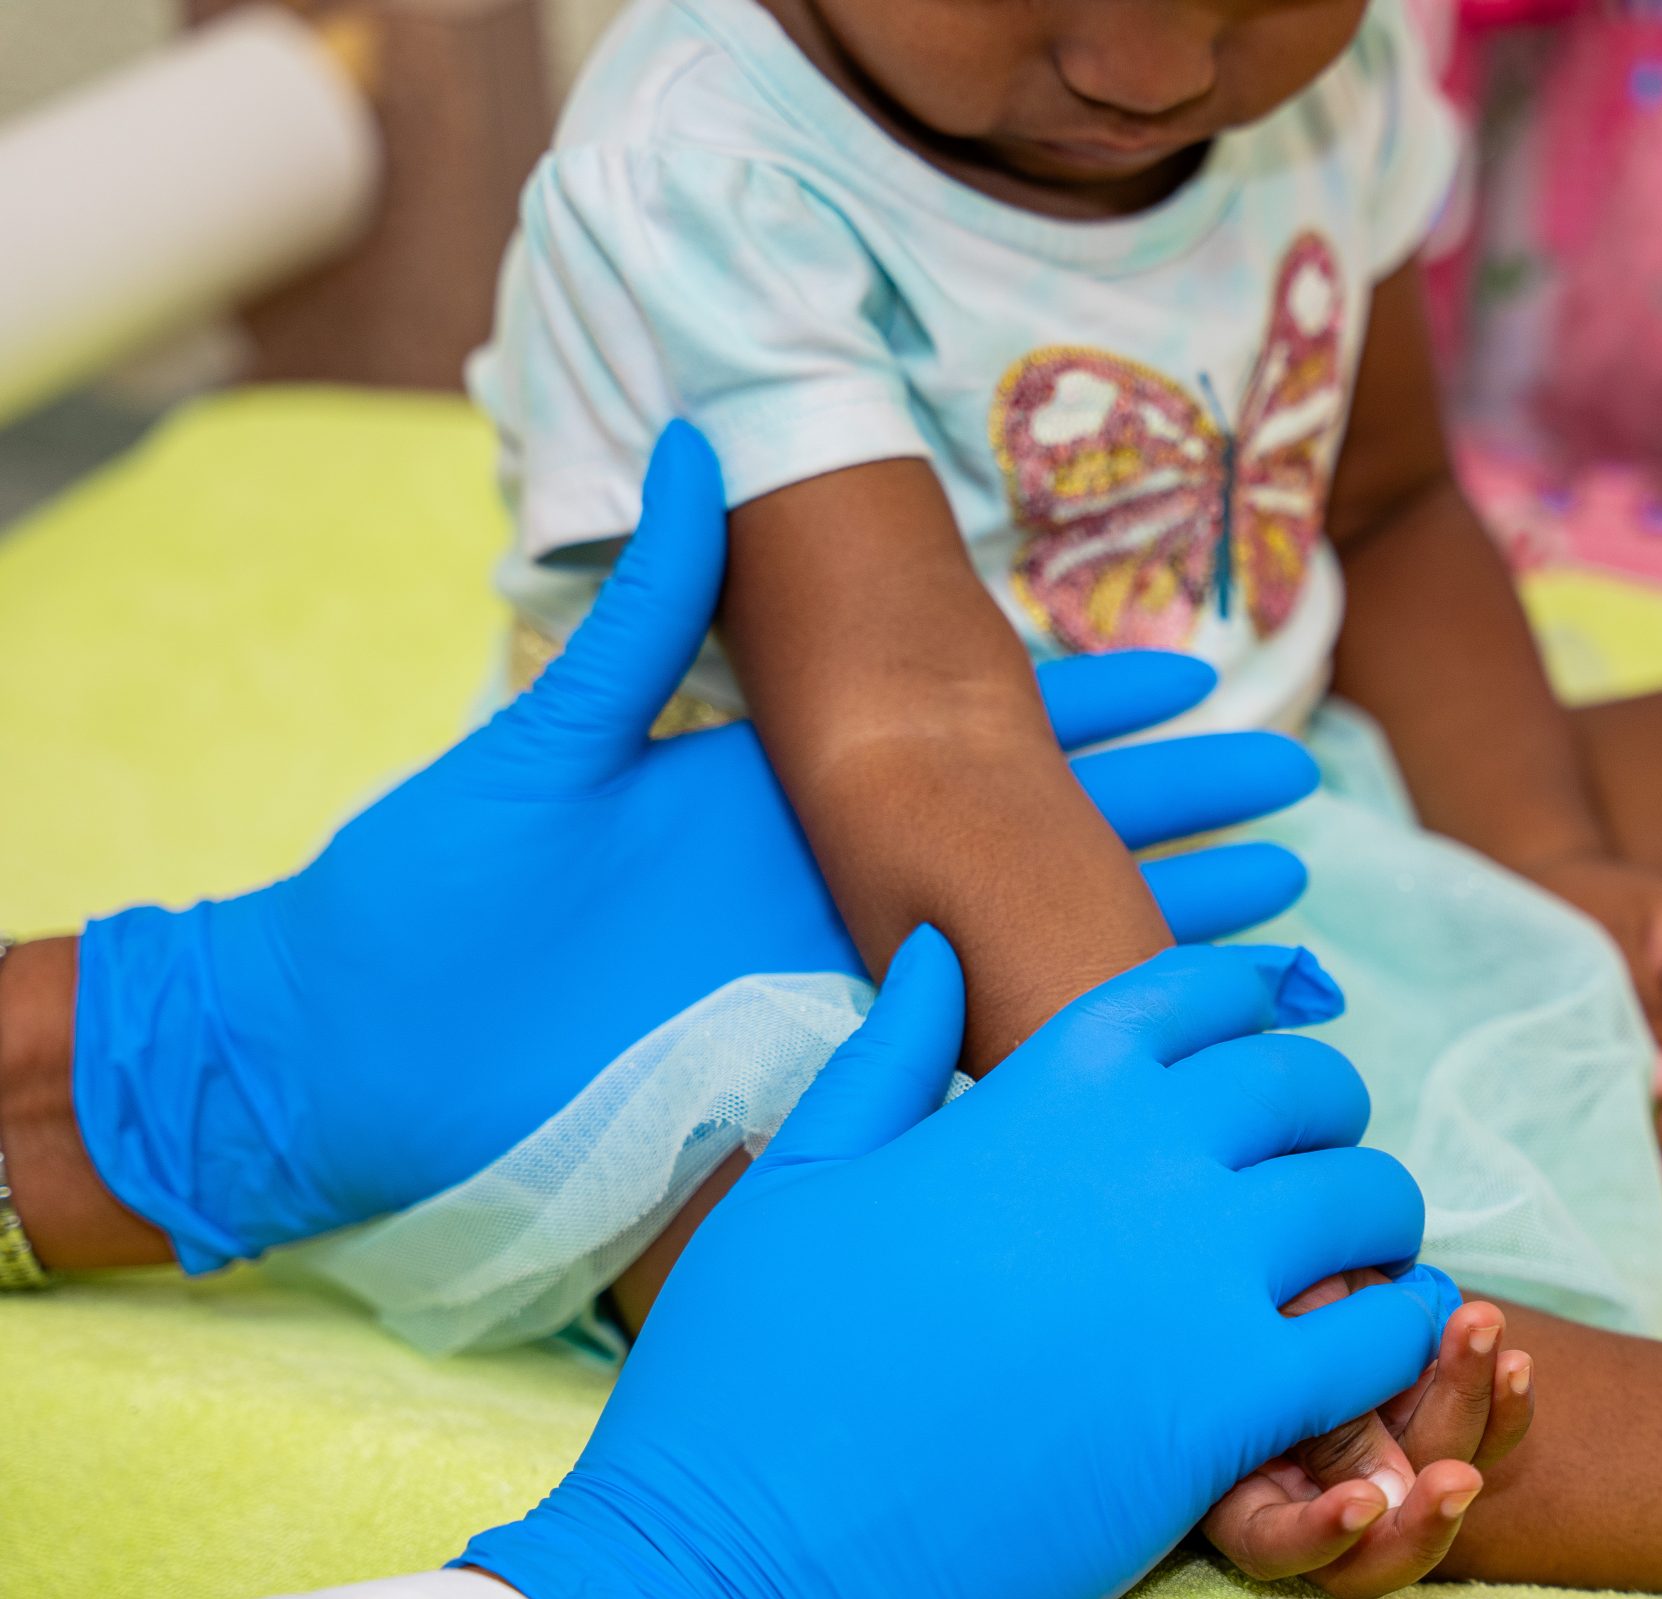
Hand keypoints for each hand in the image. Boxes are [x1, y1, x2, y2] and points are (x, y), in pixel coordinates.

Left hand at [69, 423, 1324, 1271]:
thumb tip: (710, 450)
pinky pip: (962, 1054)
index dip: (1092, 709)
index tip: (1197, 677)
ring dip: (1153, 936)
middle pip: (1043, 845)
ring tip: (1274, 931)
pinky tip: (1149, 1048)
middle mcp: (836, 883)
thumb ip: (651, 615)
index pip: (978, 736)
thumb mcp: (546, 749)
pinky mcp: (808, 1069)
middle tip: (1294, 808)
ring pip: (1032, 952)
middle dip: (1174, 827)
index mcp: (789, 791)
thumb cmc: (432, 896)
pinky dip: (1061, 1047)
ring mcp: (833, 981)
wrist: (351, 1052)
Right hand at [463, 932, 1453, 1598]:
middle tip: (1316, 1153)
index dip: (1249, 996)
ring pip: (1368, 1203)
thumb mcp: (804, 1175)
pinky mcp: (1228, 1409)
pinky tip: (1383, 1340)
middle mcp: (1142, 1156)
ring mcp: (1196, 1281)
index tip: (1272, 1021)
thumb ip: (889, 1054)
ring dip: (1378, 1216)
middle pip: (1306, 1086)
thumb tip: (935, 950)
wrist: (743, 1558)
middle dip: (1326, 1108)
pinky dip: (1401, 1333)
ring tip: (1360, 1250)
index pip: (1198, 990)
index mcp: (1043, 1086)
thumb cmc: (749, 1368)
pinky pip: (1378, 1341)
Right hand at [1203, 1277, 1532, 1598]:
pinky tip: (1513, 1361)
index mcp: (1243, 1483)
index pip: (1275, 1544)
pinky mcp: (1429, 1422)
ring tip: (1483, 1336)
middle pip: (1376, 1544)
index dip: (1318, 1534)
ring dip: (1470, 1415)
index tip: (1364, 1501)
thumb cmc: (1242, 1289)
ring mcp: (1379, 1458)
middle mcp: (1314, 1489)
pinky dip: (1501, 1405)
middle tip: (1460, 1482)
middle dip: (1426, 1519)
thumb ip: (1314, 1416)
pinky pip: (1479, 1436)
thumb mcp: (1266, 1337)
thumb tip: (1383, 1497)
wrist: (1282, 1240)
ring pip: (1438, 1482)